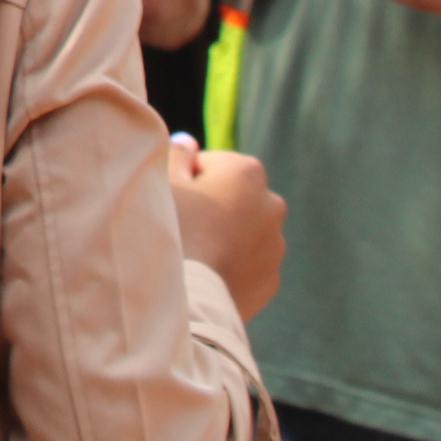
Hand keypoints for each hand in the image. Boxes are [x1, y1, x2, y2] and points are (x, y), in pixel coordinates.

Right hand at [165, 135, 287, 317]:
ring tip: (193, 252)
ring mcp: (276, 244)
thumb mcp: (164, 181)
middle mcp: (272, 203)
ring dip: (224, 234)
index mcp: (247, 171)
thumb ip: (176, 154)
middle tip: (182, 224)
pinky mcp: (272, 278)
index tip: (174, 198)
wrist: (189, 298)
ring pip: (243, 229)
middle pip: (233, 195)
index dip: (187, 178)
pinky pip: (248, 262)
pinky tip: (206, 272)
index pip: (211, 163)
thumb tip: (187, 142)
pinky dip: (231, 263)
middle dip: (212, 204)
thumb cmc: (172, 229)